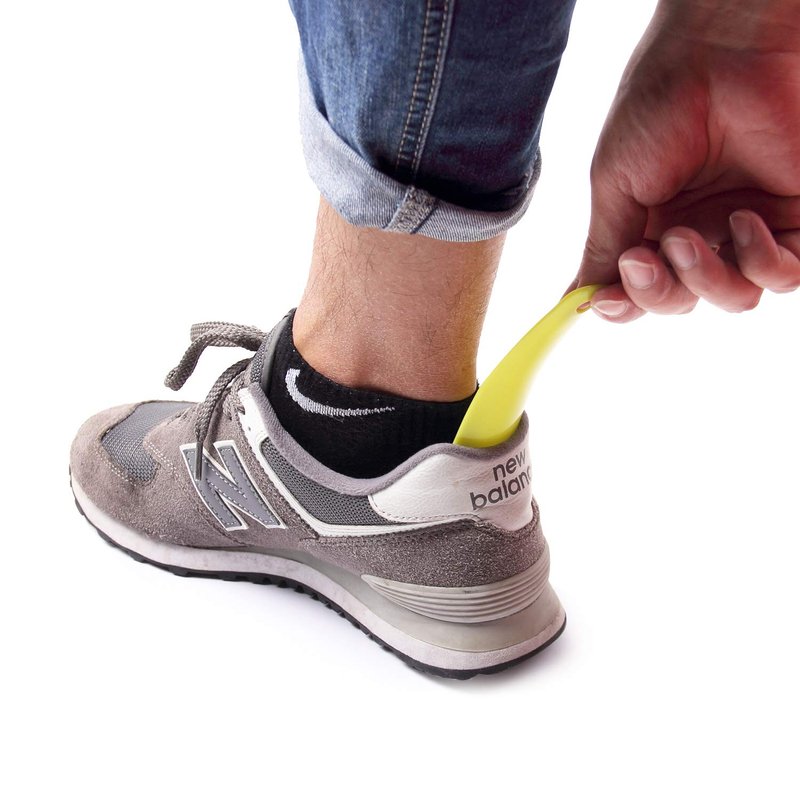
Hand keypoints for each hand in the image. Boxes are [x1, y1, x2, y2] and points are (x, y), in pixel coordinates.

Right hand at [575, 0, 799, 321]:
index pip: (640, 288)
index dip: (624, 303)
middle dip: (660, 291)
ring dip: (706, 279)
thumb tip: (580, 299)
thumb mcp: (615, 184)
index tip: (602, 301)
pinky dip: (761, 261)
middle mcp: (701, 230)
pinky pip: (786, 275)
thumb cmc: (659, 102)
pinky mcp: (797, 216)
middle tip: (643, 259)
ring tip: (688, 237)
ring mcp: (749, 225)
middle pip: (683, 300)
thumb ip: (604, 247)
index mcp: (653, 224)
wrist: (724, 47)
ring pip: (734, 296)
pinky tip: (744, 218)